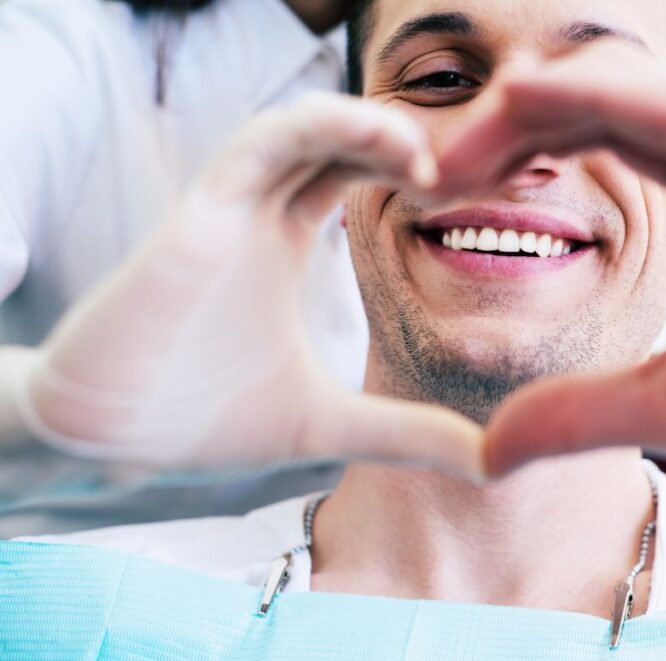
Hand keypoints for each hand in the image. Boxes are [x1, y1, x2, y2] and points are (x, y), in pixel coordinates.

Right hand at [11, 93, 482, 474]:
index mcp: (285, 242)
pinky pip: (262, 145)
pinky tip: (381, 146)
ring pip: (303, 129)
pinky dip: (320, 128)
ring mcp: (229, 208)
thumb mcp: (331, 427)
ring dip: (368, 125)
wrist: (108, 445)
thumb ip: (408, 435)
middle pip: (337, 139)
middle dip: (401, 140)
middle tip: (462, 169)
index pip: (352, 172)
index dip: (406, 167)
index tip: (465, 190)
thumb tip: (490, 462)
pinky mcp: (202, 213)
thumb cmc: (203, 425)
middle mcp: (258, 213)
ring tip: (424, 157)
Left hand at [441, 41, 665, 497]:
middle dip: (504, 127)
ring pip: (623, 85)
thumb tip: (488, 448)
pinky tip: (521, 108)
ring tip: (455, 153)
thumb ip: (578, 411)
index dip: (513, 153)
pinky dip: (590, 96)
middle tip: (429, 171)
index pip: (594, 136)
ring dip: (528, 107)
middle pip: (593, 101)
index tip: (444, 193)